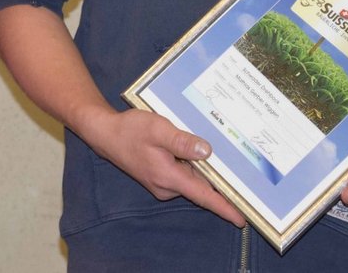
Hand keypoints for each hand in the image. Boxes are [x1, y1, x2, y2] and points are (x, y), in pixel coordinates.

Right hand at [81, 107, 245, 226]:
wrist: (106, 133)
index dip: (224, 208)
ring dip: (201, 167)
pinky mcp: (160, 177)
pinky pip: (182, 173)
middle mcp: (167, 186)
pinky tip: (189, 148)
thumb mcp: (158, 129)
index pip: (203, 197)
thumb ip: (182, 141)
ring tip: (207, 147)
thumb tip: (207, 152)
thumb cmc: (130, 130)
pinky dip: (190, 164)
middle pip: (200, 185)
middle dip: (217, 176)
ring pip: (191, 177)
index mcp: (169, 177)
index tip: (242, 219)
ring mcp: (162, 183)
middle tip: (235, 162)